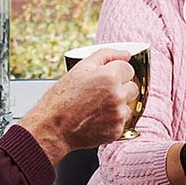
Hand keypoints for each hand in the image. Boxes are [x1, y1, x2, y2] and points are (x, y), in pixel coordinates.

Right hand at [19, 49, 137, 163]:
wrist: (53, 127)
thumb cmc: (62, 98)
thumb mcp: (80, 68)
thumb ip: (106, 55)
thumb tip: (126, 54)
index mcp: (110, 77)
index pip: (129, 69)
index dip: (115, 72)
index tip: (104, 79)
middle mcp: (117, 96)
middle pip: (132, 87)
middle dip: (120, 88)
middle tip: (100, 93)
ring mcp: (118, 115)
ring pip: (128, 104)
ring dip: (118, 105)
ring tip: (97, 107)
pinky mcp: (117, 130)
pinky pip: (123, 121)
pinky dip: (113, 119)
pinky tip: (97, 118)